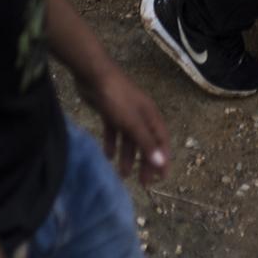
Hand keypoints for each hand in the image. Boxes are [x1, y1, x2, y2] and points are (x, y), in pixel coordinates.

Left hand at [81, 68, 169, 184]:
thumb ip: (146, 143)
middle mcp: (140, 115)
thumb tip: (162, 162)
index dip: (163, 159)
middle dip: (145, 162)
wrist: (94, 75)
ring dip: (127, 156)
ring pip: (129, 139)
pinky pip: (114, 132)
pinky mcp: (110, 111)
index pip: (162, 141)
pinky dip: (112, 143)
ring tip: (122, 174)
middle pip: (146, 142)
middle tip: (143, 182)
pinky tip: (108, 155)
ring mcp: (125, 113)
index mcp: (150, 116)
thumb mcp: (132, 123)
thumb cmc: (117, 98)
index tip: (161, 178)